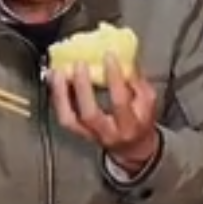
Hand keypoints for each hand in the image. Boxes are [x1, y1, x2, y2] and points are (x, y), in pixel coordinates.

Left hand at [49, 55, 160, 175]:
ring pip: (69, 119)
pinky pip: (63, 117)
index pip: (120, 102)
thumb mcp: (148, 101)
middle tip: (79, 64)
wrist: (132, 147)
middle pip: (90, 114)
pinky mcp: (78, 133)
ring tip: (58, 72)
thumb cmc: (141, 120)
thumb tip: (123, 57)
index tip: (108, 56)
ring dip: (61, 94)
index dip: (114, 78)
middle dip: (83, 87)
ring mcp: (90, 135)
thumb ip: (137, 81)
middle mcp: (108, 133)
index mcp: (129, 125)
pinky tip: (54, 80)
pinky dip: (57, 97)